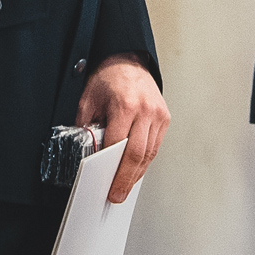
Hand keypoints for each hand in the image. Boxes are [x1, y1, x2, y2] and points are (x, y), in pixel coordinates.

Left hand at [75, 54, 169, 203]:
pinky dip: (146, 160)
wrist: (129, 60)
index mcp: (126, 105)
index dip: (112, 169)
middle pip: (137, 154)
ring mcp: (158, 114)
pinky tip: (136, 170)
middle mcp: (146, 111)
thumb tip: (89, 152)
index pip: (118, 145)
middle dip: (127, 179)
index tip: (108, 185)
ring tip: (126, 186)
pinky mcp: (165, 117)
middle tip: (118, 195)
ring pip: (150, 153)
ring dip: (138, 173)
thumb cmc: (108, 78)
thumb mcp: (89, 100)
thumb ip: (88, 127)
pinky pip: (156, 145)